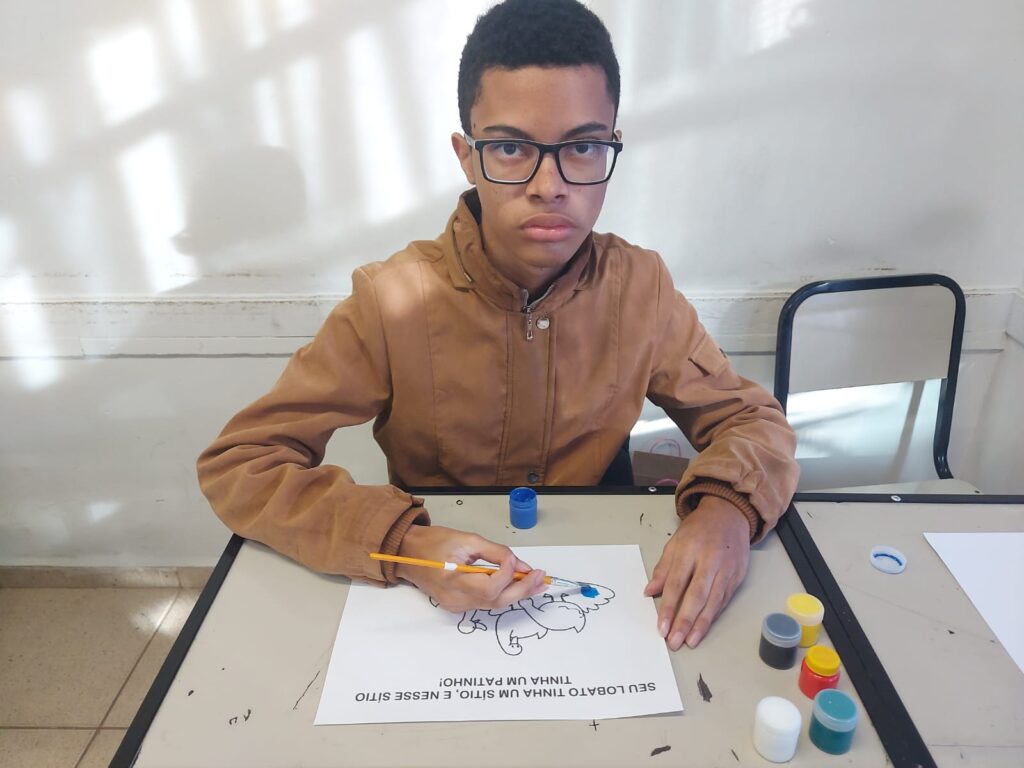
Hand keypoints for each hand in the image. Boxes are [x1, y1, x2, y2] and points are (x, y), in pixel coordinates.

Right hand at [395, 525, 547, 612]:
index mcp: (453, 581)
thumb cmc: (434, 542)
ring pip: (494, 604)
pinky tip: (516, 584)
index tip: (515, 560)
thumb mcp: (467, 539)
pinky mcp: (458, 606)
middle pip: (497, 602)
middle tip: (541, 577)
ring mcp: (456, 606)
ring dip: (517, 592)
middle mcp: (455, 600)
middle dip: (523, 589)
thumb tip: (521, 565)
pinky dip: (503, 593)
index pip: (491, 587)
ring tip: (536, 581)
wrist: (408, 553)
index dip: (509, 573)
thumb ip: (496, 552)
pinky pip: (486, 602)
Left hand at [644, 496, 750, 649]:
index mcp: (689, 550)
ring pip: (714, 601)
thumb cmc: (699, 529)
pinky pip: (724, 599)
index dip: (669, 607)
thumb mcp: (675, 542)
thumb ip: (663, 568)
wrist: (729, 514)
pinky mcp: (738, 576)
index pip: (676, 583)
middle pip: (696, 595)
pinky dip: (714, 615)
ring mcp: (726, 568)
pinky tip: (705, 628)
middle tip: (674, 641)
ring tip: (690, 642)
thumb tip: (649, 591)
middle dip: (685, 621)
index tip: (661, 627)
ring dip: (701, 624)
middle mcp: (710, 560)